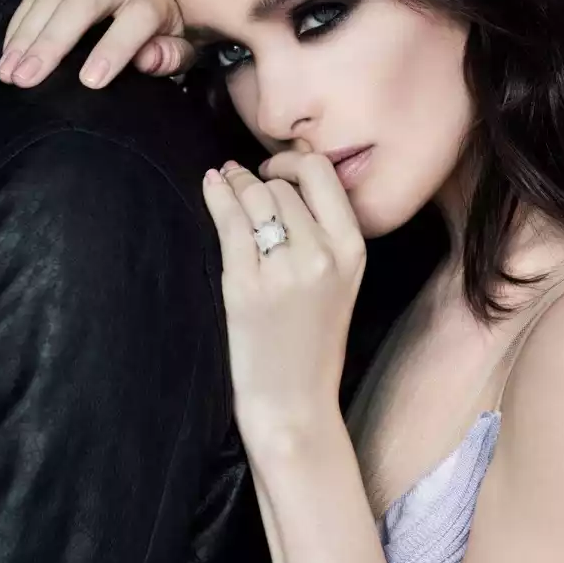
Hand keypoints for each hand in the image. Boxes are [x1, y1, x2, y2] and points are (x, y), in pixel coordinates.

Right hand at [0, 0, 193, 88]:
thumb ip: (170, 56)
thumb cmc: (160, 22)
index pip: (138, 17)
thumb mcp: (178, 43)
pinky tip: (9, 49)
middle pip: (84, 2)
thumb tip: (148, 61)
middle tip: (26, 79)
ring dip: (26, 33)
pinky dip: (20, 20)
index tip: (89, 81)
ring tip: (9, 70)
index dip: (114, 48)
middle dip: (53, 42)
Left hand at [203, 153, 367, 452]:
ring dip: (237, 184)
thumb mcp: (342, 281)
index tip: (274, 168)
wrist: (295, 401)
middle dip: (259, 180)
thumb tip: (285, 176)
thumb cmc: (314, 341)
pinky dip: (216, 195)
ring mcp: (283, 270)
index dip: (293, 161)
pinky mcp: (245, 285)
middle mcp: (322, 254)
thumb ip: (325, 232)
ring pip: (255, 197)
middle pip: (282, 185)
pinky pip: (228, 221)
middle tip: (243, 183)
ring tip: (225, 182)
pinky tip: (211, 185)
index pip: (322, 173)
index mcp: (352, 250)